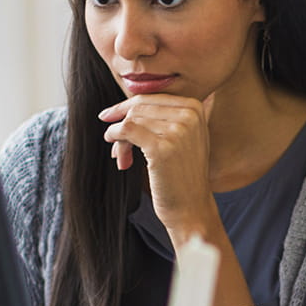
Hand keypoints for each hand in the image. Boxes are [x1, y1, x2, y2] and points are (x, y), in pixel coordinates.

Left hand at [99, 94, 217, 236]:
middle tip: (115, 146)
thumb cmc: (180, 174)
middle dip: (121, 124)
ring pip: (130, 119)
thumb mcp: (181, 137)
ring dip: (118, 138)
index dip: (126, 108)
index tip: (110, 118)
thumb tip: (122, 102)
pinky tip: (117, 156)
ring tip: (122, 157)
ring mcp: (177, 130)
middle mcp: (189, 115)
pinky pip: (126, 130)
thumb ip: (163, 116)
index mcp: (195, 107)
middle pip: (138, 107)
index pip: (150, 98)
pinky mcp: (162, 147)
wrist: (191, 207)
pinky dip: (115, 138)